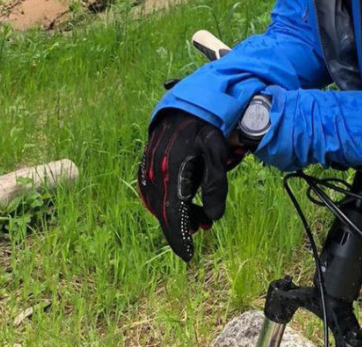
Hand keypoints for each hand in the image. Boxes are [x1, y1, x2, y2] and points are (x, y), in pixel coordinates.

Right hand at [137, 108, 232, 261]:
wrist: (185, 106)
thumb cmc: (205, 129)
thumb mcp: (216, 154)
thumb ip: (216, 185)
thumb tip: (215, 218)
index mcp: (173, 170)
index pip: (174, 213)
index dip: (179, 237)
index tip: (187, 256)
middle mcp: (156, 173)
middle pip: (164, 213)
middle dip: (181, 228)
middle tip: (203, 230)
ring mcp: (148, 169)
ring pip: (157, 205)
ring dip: (176, 216)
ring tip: (199, 217)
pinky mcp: (145, 166)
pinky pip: (151, 194)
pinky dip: (165, 204)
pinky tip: (182, 203)